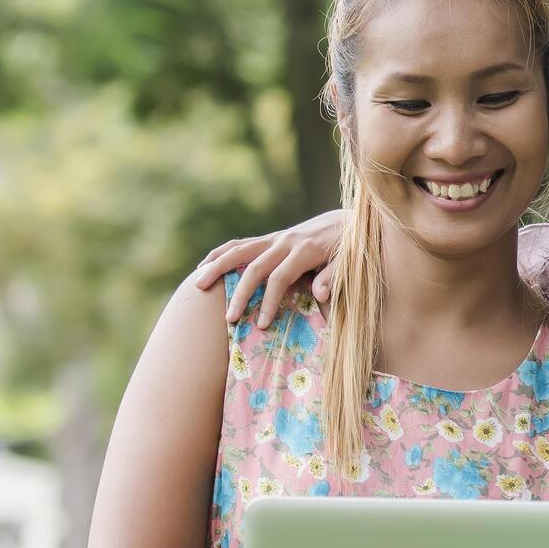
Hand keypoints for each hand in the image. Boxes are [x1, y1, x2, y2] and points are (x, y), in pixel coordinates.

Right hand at [188, 210, 346, 329]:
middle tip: (229, 319)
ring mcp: (275, 238)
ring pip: (239, 250)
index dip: (269, 301)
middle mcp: (286, 242)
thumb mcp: (350, 263)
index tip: (262, 324)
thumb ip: (335, 276)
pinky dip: (220, 253)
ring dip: (217, 267)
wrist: (349, 222)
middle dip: (241, 294)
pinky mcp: (270, 238)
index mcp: (305, 250)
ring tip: (198, 286)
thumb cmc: (350, 249)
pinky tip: (204, 266)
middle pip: (255, 267)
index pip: (280, 278)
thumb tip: (321, 294)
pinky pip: (240, 244)